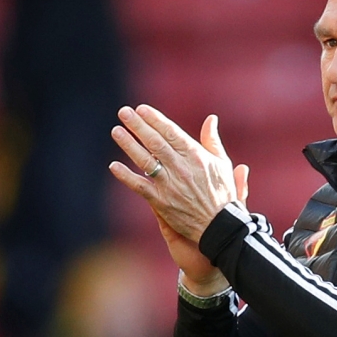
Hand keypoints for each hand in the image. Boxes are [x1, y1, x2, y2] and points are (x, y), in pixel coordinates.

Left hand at [110, 106, 249, 293]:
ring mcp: (170, 185)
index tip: (141, 109)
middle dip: (138, 126)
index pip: (171, 132)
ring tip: (116, 131)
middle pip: (155, 142)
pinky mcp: (162, 202)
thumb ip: (212, 140)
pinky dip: (126, 176)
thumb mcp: (222, 164)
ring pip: (145, 161)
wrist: (220, 227)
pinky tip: (113, 166)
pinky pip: (140, 186)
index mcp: (197, 156)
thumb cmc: (223, 194)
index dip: (155, 119)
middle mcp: (182, 168)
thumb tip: (211, 118)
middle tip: (123, 112)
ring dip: (129, 145)